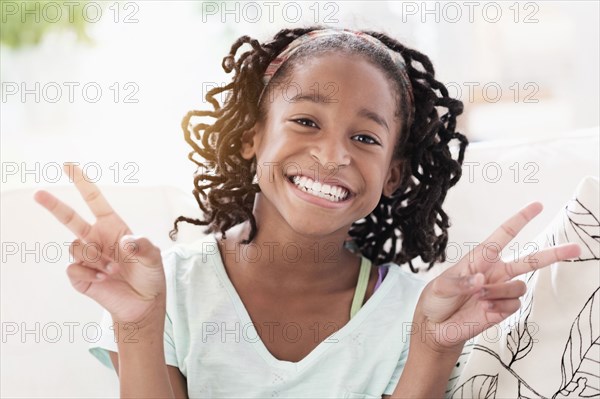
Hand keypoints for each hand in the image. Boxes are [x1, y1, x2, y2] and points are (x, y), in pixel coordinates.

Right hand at [34, 163, 165, 326]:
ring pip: (76, 248)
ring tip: (114, 271)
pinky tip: (104, 280)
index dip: (82, 183)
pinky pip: (74, 269)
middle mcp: (96, 239)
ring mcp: (87, 257)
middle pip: (69, 218)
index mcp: (113, 227)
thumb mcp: (153, 257)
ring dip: (96, 259)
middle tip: (38, 193)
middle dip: (53, 205)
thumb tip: (125, 242)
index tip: (68, 166)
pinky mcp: (80, 276)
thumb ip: (142, 246)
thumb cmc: (149, 275)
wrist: (142, 303)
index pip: (95, 201)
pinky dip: (91, 274)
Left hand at [414, 202, 580, 352]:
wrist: (436, 327)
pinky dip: (499, 307)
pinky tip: (484, 310)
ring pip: (519, 286)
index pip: (504, 235)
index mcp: (480, 258)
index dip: (520, 220)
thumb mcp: (440, 286)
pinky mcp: (502, 309)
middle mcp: (495, 272)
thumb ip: (460, 282)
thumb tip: (482, 280)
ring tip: (479, 298)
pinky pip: (513, 304)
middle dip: (553, 254)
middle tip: (575, 248)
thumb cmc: (436, 300)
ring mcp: (500, 291)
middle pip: (530, 260)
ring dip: (500, 291)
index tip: (537, 206)